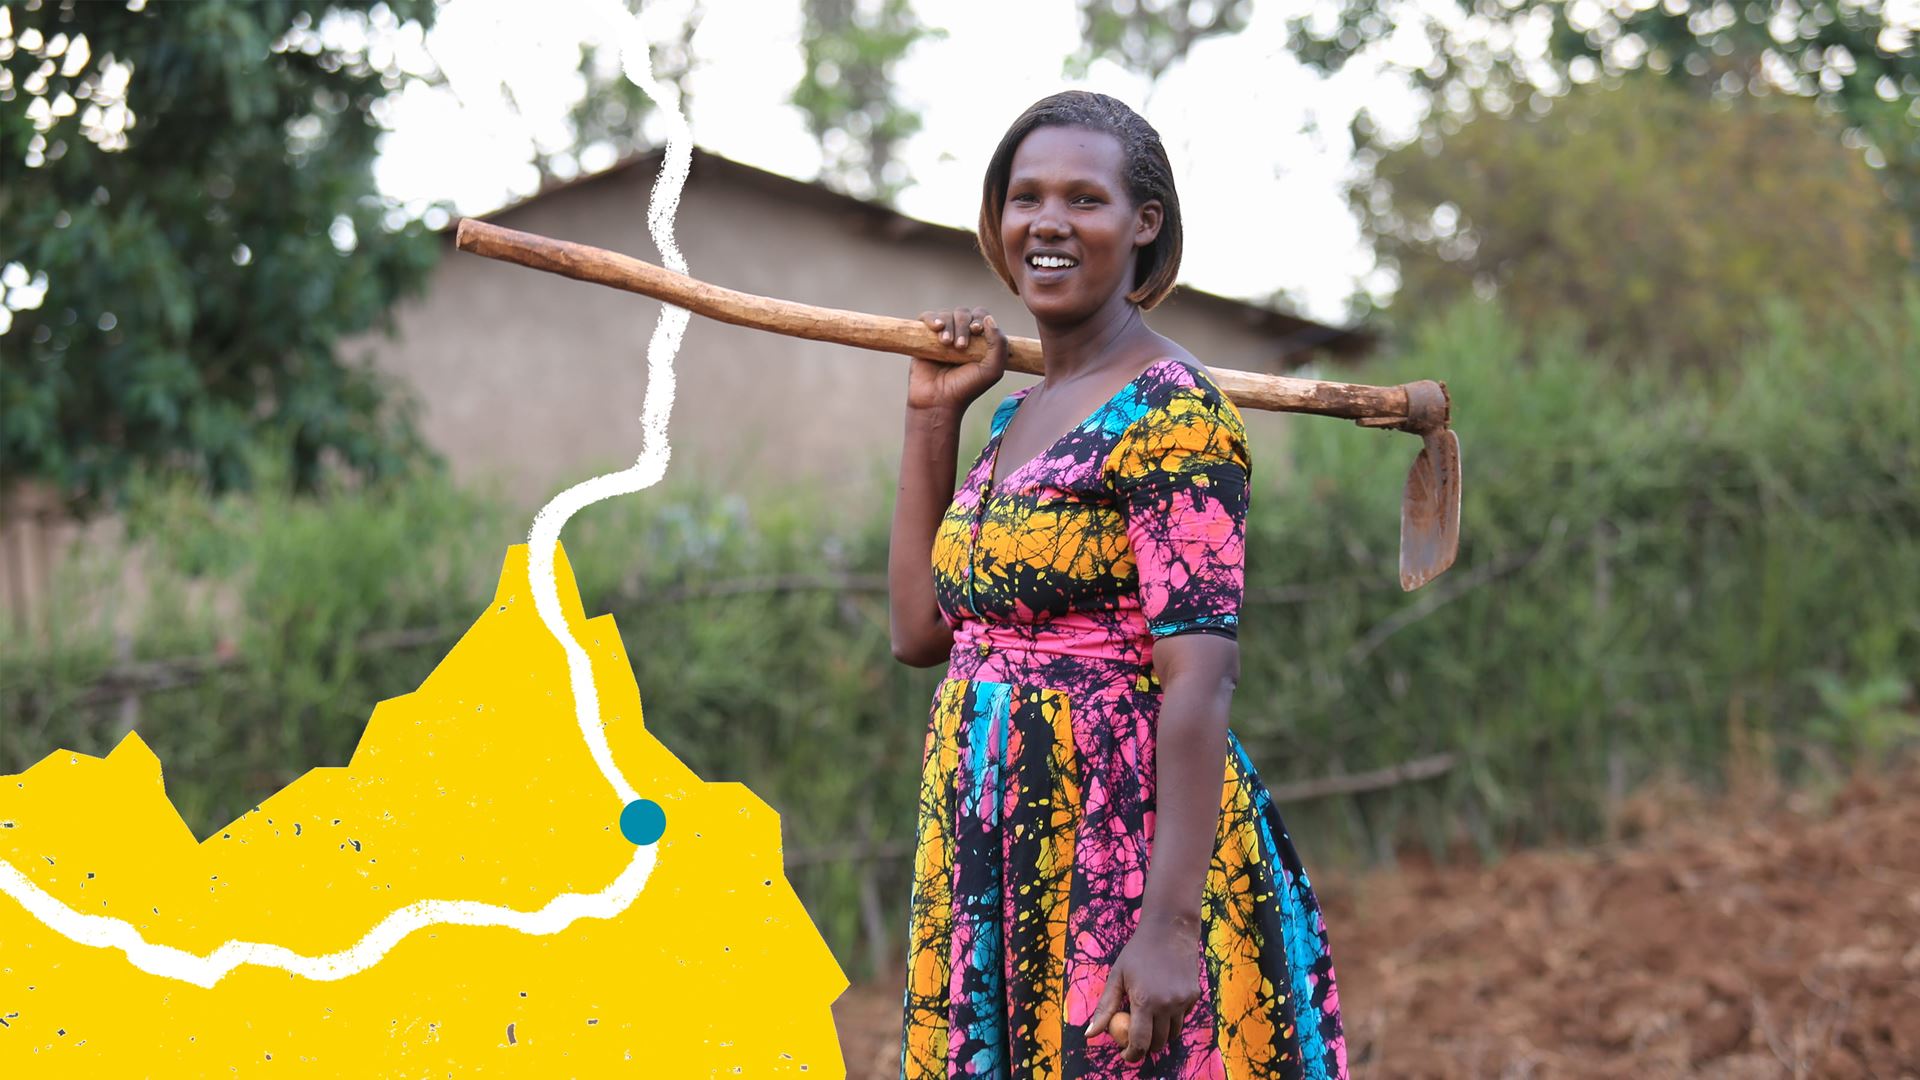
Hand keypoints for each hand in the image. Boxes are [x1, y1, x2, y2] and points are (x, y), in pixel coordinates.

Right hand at [907, 306, 1006, 411]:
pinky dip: (932, 318)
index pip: (981, 316)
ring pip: (946, 314)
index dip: (980, 318)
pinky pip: (926, 318)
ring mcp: (941, 336)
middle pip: (963, 313)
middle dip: (963, 325)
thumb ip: (999, 345)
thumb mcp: (992, 370)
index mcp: (978, 340)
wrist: (939, 400)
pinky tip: (937, 328)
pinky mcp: (923, 338)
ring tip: (947, 344)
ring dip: (949, 325)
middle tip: (960, 346)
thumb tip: (989, 319)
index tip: (977, 331)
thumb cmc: (967, 388)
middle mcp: (960, 335)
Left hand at [1084, 916, 1202, 1063]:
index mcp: (1144, 1001)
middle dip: (1146, 1046)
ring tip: (1149, 1019)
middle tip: (1136, 1037)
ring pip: (1173, 1033)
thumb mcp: (1117, 976)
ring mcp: (1183, 1001)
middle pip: (1158, 1042)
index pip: (1139, 1042)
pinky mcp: (1194, 996)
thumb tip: (1089, 1034)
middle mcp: (1167, 1004)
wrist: (1170, 929)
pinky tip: (1164, 1000)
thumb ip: (1105, 1008)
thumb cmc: (1138, 952)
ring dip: (1161, 1033)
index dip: (1131, 1054)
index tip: (1125, 1054)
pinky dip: (1173, 1017)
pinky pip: (1183, 1017)